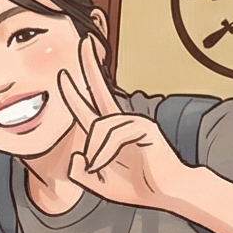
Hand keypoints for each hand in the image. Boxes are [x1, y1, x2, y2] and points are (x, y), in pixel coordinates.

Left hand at [56, 45, 194, 211]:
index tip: (64, 73)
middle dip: (89, 65)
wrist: (167, 192)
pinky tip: (102, 165)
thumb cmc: (137, 186)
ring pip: (98, 127)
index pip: (89, 105)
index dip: (75, 90)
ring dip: (94, 152)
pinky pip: (112, 134)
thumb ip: (81, 172)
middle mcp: (120, 121)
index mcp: (108, 131)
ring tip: (98, 169)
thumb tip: (77, 156)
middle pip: (100, 88)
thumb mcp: (98, 183)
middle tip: (84, 40)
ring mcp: (133, 121)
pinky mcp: (144, 126)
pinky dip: (102, 152)